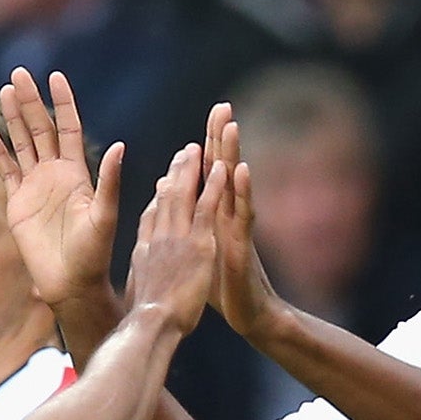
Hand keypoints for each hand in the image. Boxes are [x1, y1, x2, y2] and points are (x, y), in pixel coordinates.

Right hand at [0, 67, 124, 310]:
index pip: (68, 128)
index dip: (62, 102)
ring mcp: (36, 187)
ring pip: (22, 144)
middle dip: (30, 101)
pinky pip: (6, 171)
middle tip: (18, 74)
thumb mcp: (106, 216)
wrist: (71, 284)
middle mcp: (56, 174)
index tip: (55, 76)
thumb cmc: (94, 254)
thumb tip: (120, 146)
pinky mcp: (18, 203)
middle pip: (40, 128)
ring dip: (13, 119)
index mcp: (78, 173)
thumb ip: (109, 182)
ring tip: (4, 91)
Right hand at [120, 143, 224, 335]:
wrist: (152, 325)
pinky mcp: (198, 243)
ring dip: (193, 168)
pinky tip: (221, 166)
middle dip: (176, 172)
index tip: (164, 181)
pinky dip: (213, 185)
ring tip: (201, 147)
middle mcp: (158, 239)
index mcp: (145, 252)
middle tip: (185, 152)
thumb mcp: (136, 297)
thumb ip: (137, 284)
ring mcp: (177, 238)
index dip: (158, 197)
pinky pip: (207, 207)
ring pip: (184, 195)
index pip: (151, 217)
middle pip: (166, 198)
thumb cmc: (144, 322)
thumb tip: (132, 289)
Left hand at [204, 103, 285, 342]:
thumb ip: (188, 225)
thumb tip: (173, 206)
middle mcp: (227, 216)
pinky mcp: (242, 243)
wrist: (247, 313)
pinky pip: (243, 213)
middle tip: (222, 106)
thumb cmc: (221, 285)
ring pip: (234, 185)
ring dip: (233, 155)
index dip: (206, 148)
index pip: (209, 175)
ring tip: (232, 126)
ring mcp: (237, 227)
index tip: (206, 118)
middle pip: (223, 170)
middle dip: (221, 139)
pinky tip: (243, 170)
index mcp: (213, 217)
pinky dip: (243, 191)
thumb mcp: (199, 249)